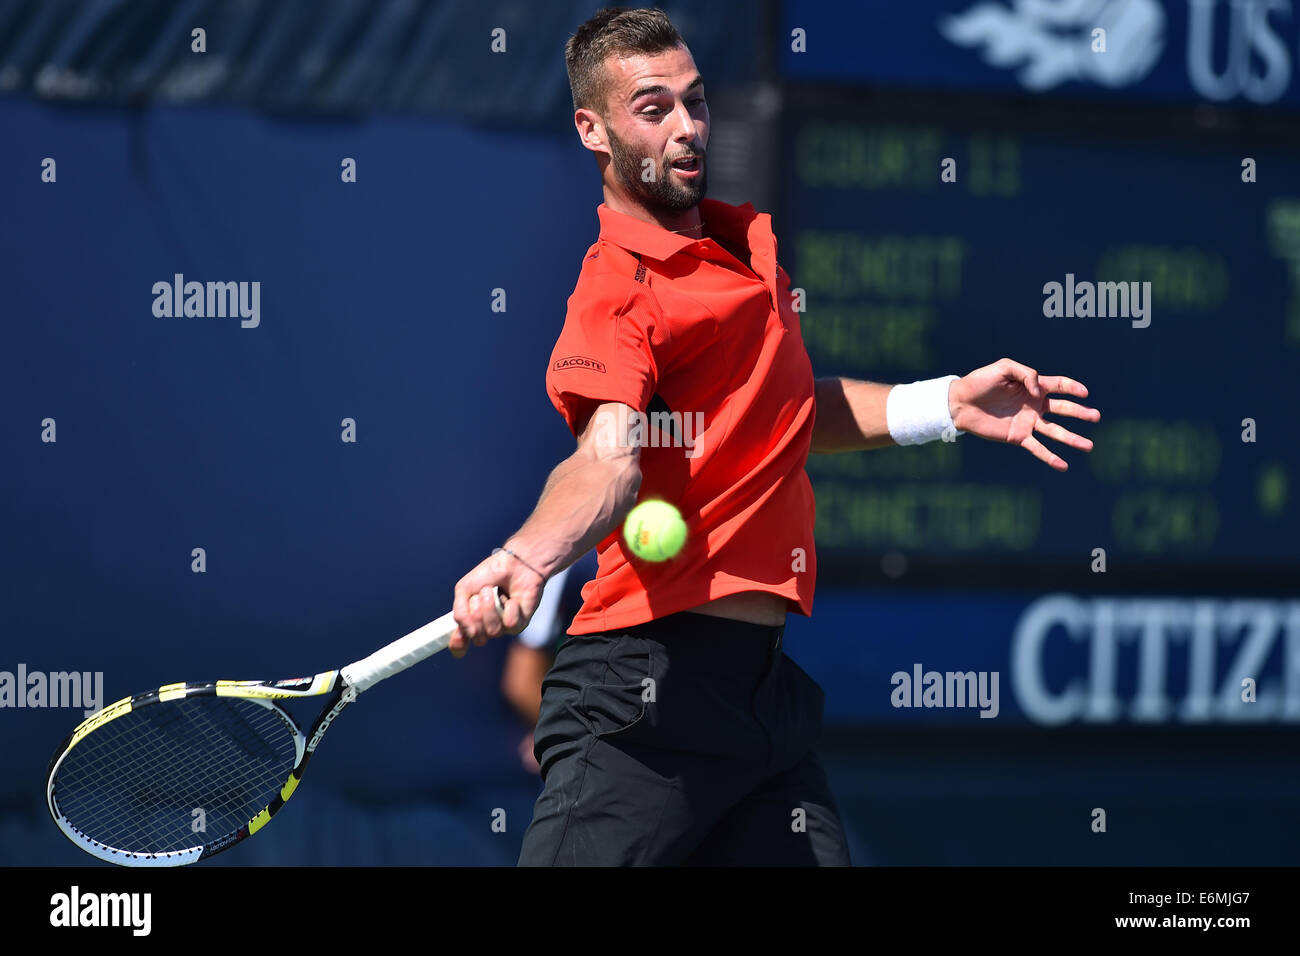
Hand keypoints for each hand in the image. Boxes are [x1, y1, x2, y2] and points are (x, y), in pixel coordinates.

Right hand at [450, 549, 543, 658]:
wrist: (514, 564)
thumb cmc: (490, 574)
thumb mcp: (464, 589)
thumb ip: (459, 612)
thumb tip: (468, 632)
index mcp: (471, 619)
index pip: (462, 641)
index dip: (458, 644)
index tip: (458, 640)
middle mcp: (486, 625)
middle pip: (477, 637)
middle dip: (476, 615)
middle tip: (479, 596)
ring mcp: (503, 626)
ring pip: (493, 631)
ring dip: (491, 609)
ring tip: (493, 592)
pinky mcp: (520, 623)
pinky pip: (510, 625)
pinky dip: (509, 609)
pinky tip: (511, 599)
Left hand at [949, 358, 1099, 470]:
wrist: (959, 403)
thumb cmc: (980, 381)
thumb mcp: (1004, 367)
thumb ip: (1027, 374)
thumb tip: (1040, 393)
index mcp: (1032, 386)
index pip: (1059, 386)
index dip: (1073, 388)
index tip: (1084, 393)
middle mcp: (1034, 405)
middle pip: (1063, 409)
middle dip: (1080, 413)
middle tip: (1096, 416)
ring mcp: (1027, 422)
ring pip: (1055, 431)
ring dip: (1072, 439)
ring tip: (1089, 446)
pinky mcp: (1018, 437)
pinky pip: (1038, 448)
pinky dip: (1050, 458)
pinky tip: (1064, 466)